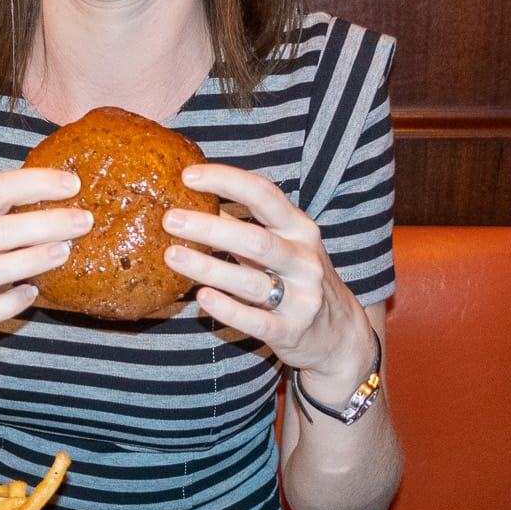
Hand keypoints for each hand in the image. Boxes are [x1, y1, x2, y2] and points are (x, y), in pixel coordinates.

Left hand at [161, 163, 373, 387]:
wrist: (340, 334)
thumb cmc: (298, 279)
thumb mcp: (282, 245)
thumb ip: (244, 224)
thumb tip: (194, 199)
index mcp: (300, 229)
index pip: (264, 195)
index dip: (227, 181)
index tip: (188, 176)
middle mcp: (304, 259)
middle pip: (255, 239)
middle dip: (210, 227)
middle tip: (170, 219)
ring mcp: (302, 296)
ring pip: (251, 281)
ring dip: (208, 267)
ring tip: (171, 256)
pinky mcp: (291, 330)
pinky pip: (256, 321)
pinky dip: (228, 309)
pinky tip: (202, 298)